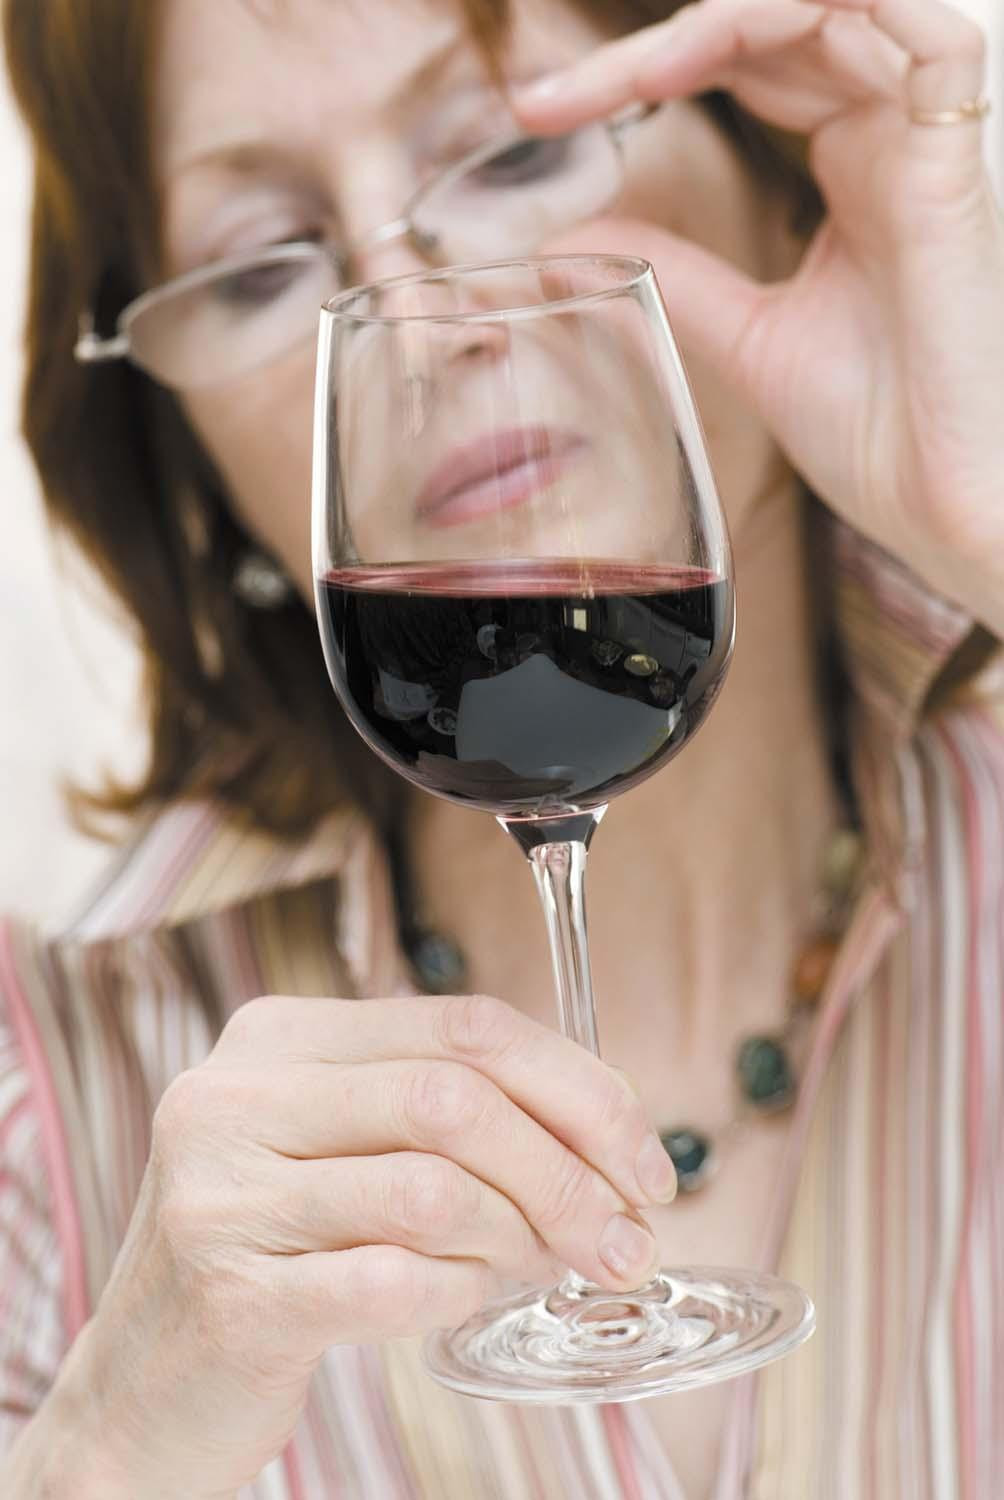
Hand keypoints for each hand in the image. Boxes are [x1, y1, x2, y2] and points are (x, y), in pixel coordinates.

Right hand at [74, 992, 672, 1498]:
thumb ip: (441, 1113)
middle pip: (457, 1100)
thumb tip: (605, 1129)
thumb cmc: (272, 1254)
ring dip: (524, 1238)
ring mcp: (223, 1194)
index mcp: (276, 1037)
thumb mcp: (335, 1147)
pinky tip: (469, 1301)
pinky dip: (460, 1294)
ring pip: (436, 1191)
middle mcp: (237, 1097)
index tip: (641, 1157)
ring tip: (545, 1268)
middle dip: (570, 1171)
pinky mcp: (232, 1295)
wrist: (143, 1388)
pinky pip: (396, 1282)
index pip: (465, 1025)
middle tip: (626, 1236)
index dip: (579, 1087)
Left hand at [516, 0, 1003, 633]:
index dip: (641, 71)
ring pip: (838, 8)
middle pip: (772, 27)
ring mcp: (924, 147)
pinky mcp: (954, 169)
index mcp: (855, 169)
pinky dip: (830, 15)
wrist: (937, 507)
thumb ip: (674, 274)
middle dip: (651, 48)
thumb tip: (568, 246)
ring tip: (632, 78)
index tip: (542, 113)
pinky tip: (728, 42)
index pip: (745, 67)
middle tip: (547, 101)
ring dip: (723, 22)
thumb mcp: (746, 337)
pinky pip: (932, 38)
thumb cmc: (877, 434)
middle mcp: (890, 140)